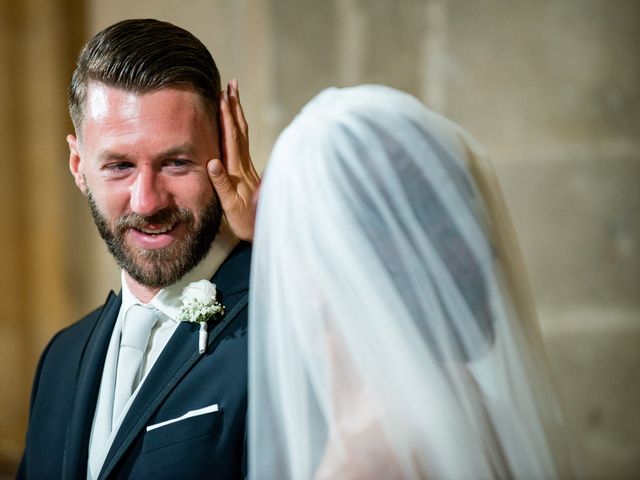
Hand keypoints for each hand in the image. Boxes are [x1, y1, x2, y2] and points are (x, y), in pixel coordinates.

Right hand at [208, 79, 259, 240]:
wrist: (263, 231)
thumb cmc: (245, 221)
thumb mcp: (230, 205)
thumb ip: (221, 183)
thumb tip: (212, 161)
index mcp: (236, 170)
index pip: (231, 137)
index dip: (227, 116)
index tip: (222, 94)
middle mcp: (243, 165)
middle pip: (239, 130)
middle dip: (234, 107)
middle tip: (231, 85)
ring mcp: (246, 168)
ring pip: (242, 135)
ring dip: (237, 114)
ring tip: (232, 97)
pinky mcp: (247, 173)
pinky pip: (242, 145)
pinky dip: (237, 130)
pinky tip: (236, 126)